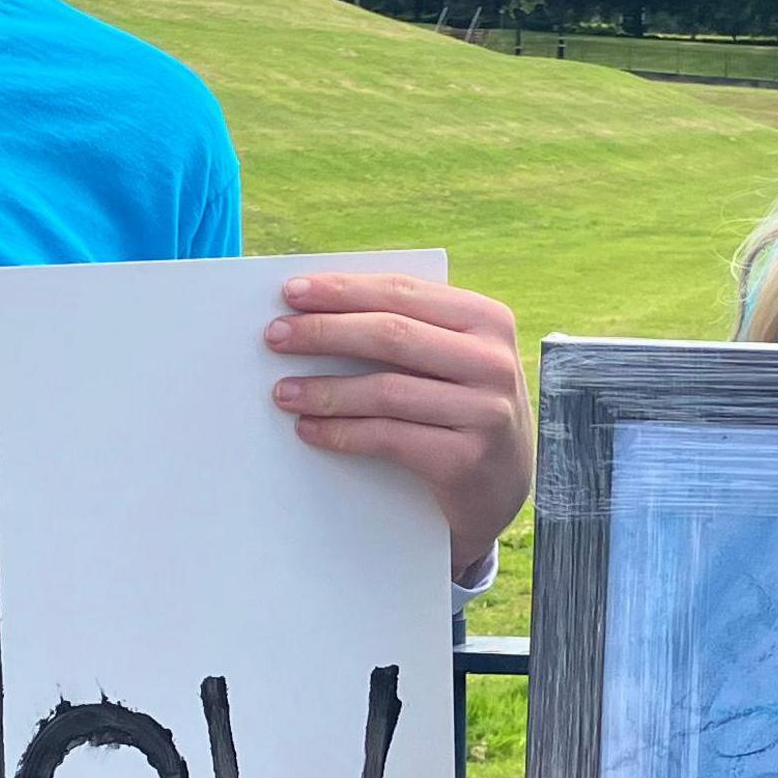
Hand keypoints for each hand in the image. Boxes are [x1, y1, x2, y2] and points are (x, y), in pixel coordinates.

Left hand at [265, 273, 532, 582]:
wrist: (502, 487)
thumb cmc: (461, 408)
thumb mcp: (453, 359)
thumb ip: (409, 331)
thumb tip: (317, 311)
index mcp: (487, 319)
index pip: (403, 293)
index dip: (343, 290)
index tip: (290, 293)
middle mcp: (492, 362)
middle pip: (391, 335)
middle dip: (324, 332)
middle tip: (275, 337)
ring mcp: (485, 412)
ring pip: (386, 390)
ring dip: (324, 389)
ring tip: (282, 392)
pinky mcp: (466, 459)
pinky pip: (388, 438)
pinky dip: (341, 433)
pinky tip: (309, 429)